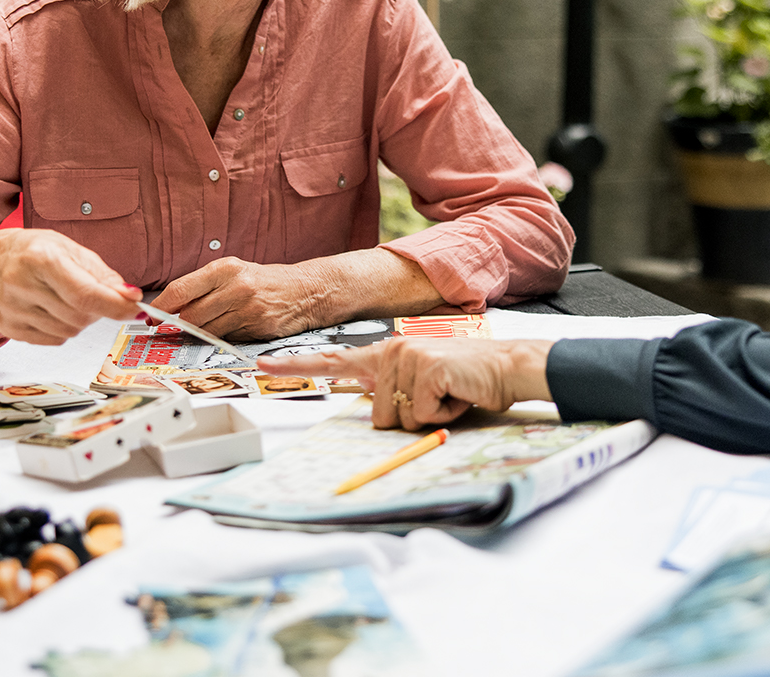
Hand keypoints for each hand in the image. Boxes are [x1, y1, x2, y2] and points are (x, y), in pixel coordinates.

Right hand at [0, 229, 140, 346]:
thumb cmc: (38, 251)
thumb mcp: (73, 250)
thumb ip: (104, 276)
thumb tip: (130, 298)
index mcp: (39, 257)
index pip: (84, 294)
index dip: (115, 305)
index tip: (135, 307)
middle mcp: (20, 283)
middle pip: (79, 315)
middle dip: (97, 309)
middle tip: (91, 293)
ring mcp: (11, 309)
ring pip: (69, 331)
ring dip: (80, 319)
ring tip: (65, 297)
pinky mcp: (8, 328)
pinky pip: (54, 340)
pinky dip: (63, 328)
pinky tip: (51, 308)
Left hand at [152, 257, 332, 341]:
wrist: (306, 291)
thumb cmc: (264, 281)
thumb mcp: (234, 272)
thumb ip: (204, 287)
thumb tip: (170, 307)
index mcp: (225, 268)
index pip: (180, 289)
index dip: (161, 307)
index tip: (150, 317)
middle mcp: (235, 287)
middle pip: (190, 315)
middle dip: (180, 325)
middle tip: (176, 327)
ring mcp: (247, 309)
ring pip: (206, 330)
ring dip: (199, 334)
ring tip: (206, 327)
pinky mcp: (257, 328)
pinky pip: (226, 339)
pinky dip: (221, 338)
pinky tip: (229, 329)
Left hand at [258, 338, 553, 428]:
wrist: (506, 368)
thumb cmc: (467, 384)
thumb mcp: (423, 389)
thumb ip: (394, 395)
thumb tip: (380, 414)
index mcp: (387, 355)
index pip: (334, 360)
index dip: (297, 367)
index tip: (264, 367)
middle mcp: (391, 350)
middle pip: (377, 415)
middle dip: (410, 418)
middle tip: (439, 399)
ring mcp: (406, 356)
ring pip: (397, 419)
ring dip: (429, 417)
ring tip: (450, 395)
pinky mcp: (425, 368)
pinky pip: (421, 415)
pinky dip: (444, 415)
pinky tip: (458, 394)